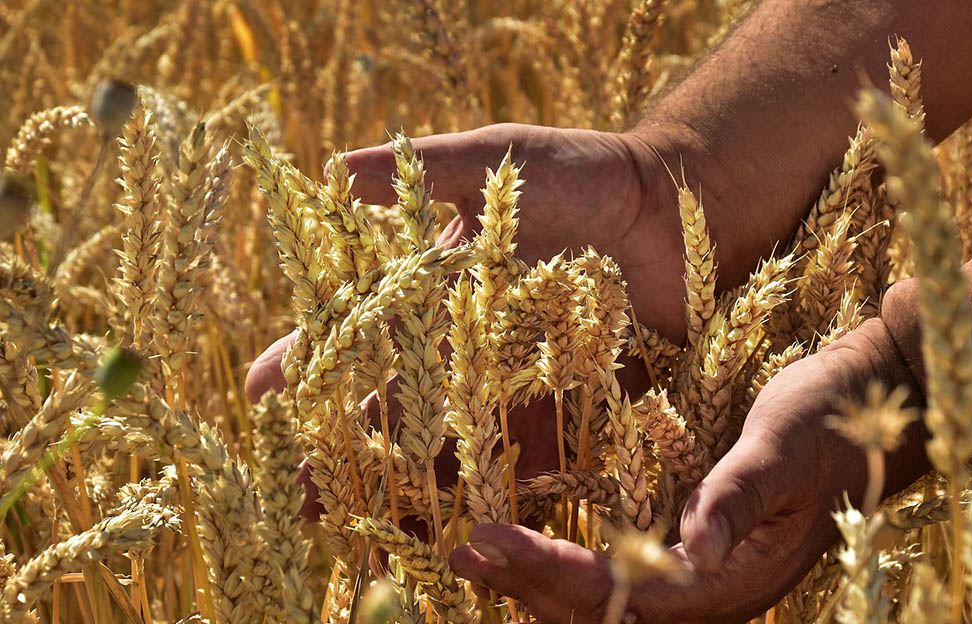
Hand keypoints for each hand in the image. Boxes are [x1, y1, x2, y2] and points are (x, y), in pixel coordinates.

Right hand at [244, 122, 692, 515]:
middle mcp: (474, 343)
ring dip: (415, 486)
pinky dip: (506, 491)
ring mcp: (523, 380)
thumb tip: (339, 166)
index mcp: (444, 287)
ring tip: (370, 529)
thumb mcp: (504, 162)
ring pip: (458, 442)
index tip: (261, 395)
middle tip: (300, 496)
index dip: (314, 359)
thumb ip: (433, 168)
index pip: (366, 328)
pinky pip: (538, 455)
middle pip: (401, 402)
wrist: (684, 205)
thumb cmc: (588, 172)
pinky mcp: (579, 405)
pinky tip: (474, 529)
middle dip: (350, 448)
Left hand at [449, 318, 927, 623]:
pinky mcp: (699, 560)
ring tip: (480, 557)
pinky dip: (571, 575)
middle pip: (606, 617)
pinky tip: (534, 555)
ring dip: (542, 587)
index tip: (491, 541)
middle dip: (530, 587)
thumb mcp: (782, 446)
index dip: (554, 577)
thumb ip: (737, 495)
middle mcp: (717, 595)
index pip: (627, 599)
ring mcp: (708, 583)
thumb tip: (692, 548)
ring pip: (610, 610)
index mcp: (737, 580)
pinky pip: (623, 586)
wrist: (874, 406)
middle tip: (464, 550)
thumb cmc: (829, 418)